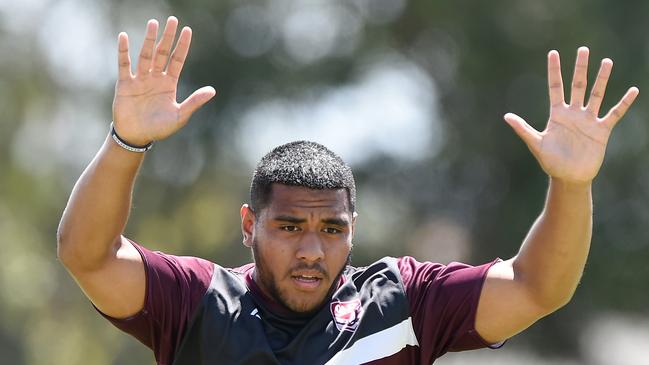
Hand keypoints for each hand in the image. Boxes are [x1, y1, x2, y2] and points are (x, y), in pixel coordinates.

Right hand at [112, 16, 215, 145]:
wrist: (136, 136)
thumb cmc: (159, 128)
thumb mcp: (180, 116)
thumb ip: (194, 102)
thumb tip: (212, 90)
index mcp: (169, 84)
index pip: (177, 60)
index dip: (182, 46)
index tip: (187, 30)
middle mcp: (155, 78)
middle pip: (162, 53)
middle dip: (167, 37)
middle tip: (172, 20)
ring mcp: (140, 79)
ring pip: (146, 55)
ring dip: (150, 40)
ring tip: (153, 23)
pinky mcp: (125, 83)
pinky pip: (124, 64)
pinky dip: (123, 51)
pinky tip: (124, 37)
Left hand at [504, 47, 638, 184]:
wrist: (569, 177)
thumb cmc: (550, 162)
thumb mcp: (536, 144)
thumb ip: (523, 129)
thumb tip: (506, 117)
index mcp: (557, 114)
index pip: (555, 87)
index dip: (554, 70)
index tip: (553, 53)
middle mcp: (573, 113)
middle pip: (577, 85)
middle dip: (580, 68)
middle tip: (583, 49)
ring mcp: (588, 120)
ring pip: (596, 94)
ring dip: (602, 79)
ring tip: (607, 62)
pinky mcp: (601, 130)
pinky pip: (614, 113)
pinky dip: (623, 103)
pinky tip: (633, 90)